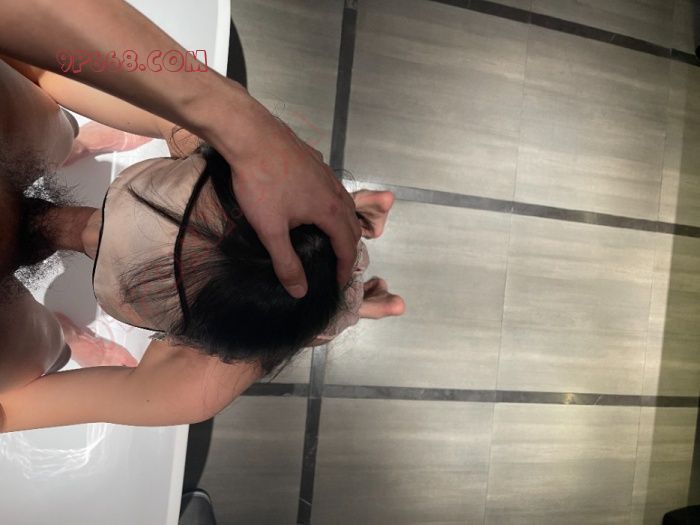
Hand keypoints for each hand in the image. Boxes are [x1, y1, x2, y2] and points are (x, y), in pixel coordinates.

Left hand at [200, 84, 361, 297]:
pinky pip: (333, 189)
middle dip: (349, 248)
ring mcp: (326, 174)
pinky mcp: (314, 161)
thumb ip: (286, 262)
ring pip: (345, 204)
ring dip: (343, 225)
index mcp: (331, 211)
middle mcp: (336, 192)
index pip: (348, 247)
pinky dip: (333, 205)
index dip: (345, 269)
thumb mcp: (271, 230)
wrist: (251, 135)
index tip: (339, 284)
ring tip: (332, 238)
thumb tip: (300, 291)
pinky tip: (314, 205)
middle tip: (339, 264)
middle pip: (353, 225)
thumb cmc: (261, 184)